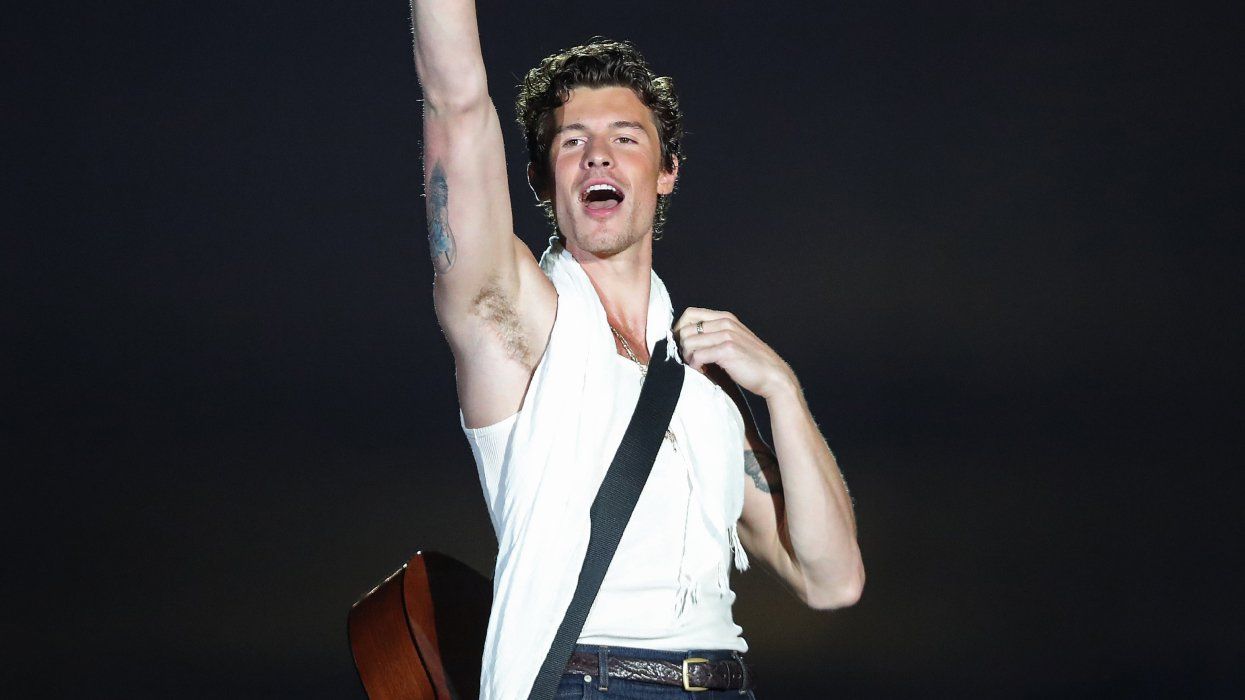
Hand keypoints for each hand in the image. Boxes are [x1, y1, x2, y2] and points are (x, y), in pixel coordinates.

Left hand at [673, 307, 795, 399]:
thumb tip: (688, 339)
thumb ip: (715, 334)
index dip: (680, 329)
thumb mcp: (734, 339)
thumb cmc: (752, 361)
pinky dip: (696, 366)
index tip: (682, 344)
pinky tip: (703, 370)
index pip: (690, 314)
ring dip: (688, 358)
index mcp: (726, 317)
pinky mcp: (727, 351)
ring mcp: (727, 335)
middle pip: (685, 329)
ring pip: (689, 343)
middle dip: (682, 347)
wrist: (774, 376)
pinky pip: (698, 356)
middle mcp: (725, 323)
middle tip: (690, 359)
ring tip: (698, 366)